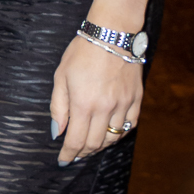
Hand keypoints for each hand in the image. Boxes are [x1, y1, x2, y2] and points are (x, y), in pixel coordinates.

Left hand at [50, 35, 142, 165]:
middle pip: (95, 143)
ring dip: (100, 146)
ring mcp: (123, 104)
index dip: (68, 154)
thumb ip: (58, 107)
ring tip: (90, 145)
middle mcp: (105, 108)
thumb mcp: (61, 77)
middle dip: (82, 153)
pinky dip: (119, 134)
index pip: (76, 140)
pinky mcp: (136, 99)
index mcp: (83, 103)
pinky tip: (109, 133)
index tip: (63, 161)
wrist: (112, 33)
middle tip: (75, 154)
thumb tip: (57, 133)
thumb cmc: (82, 52)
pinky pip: (129, 125)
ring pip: (113, 137)